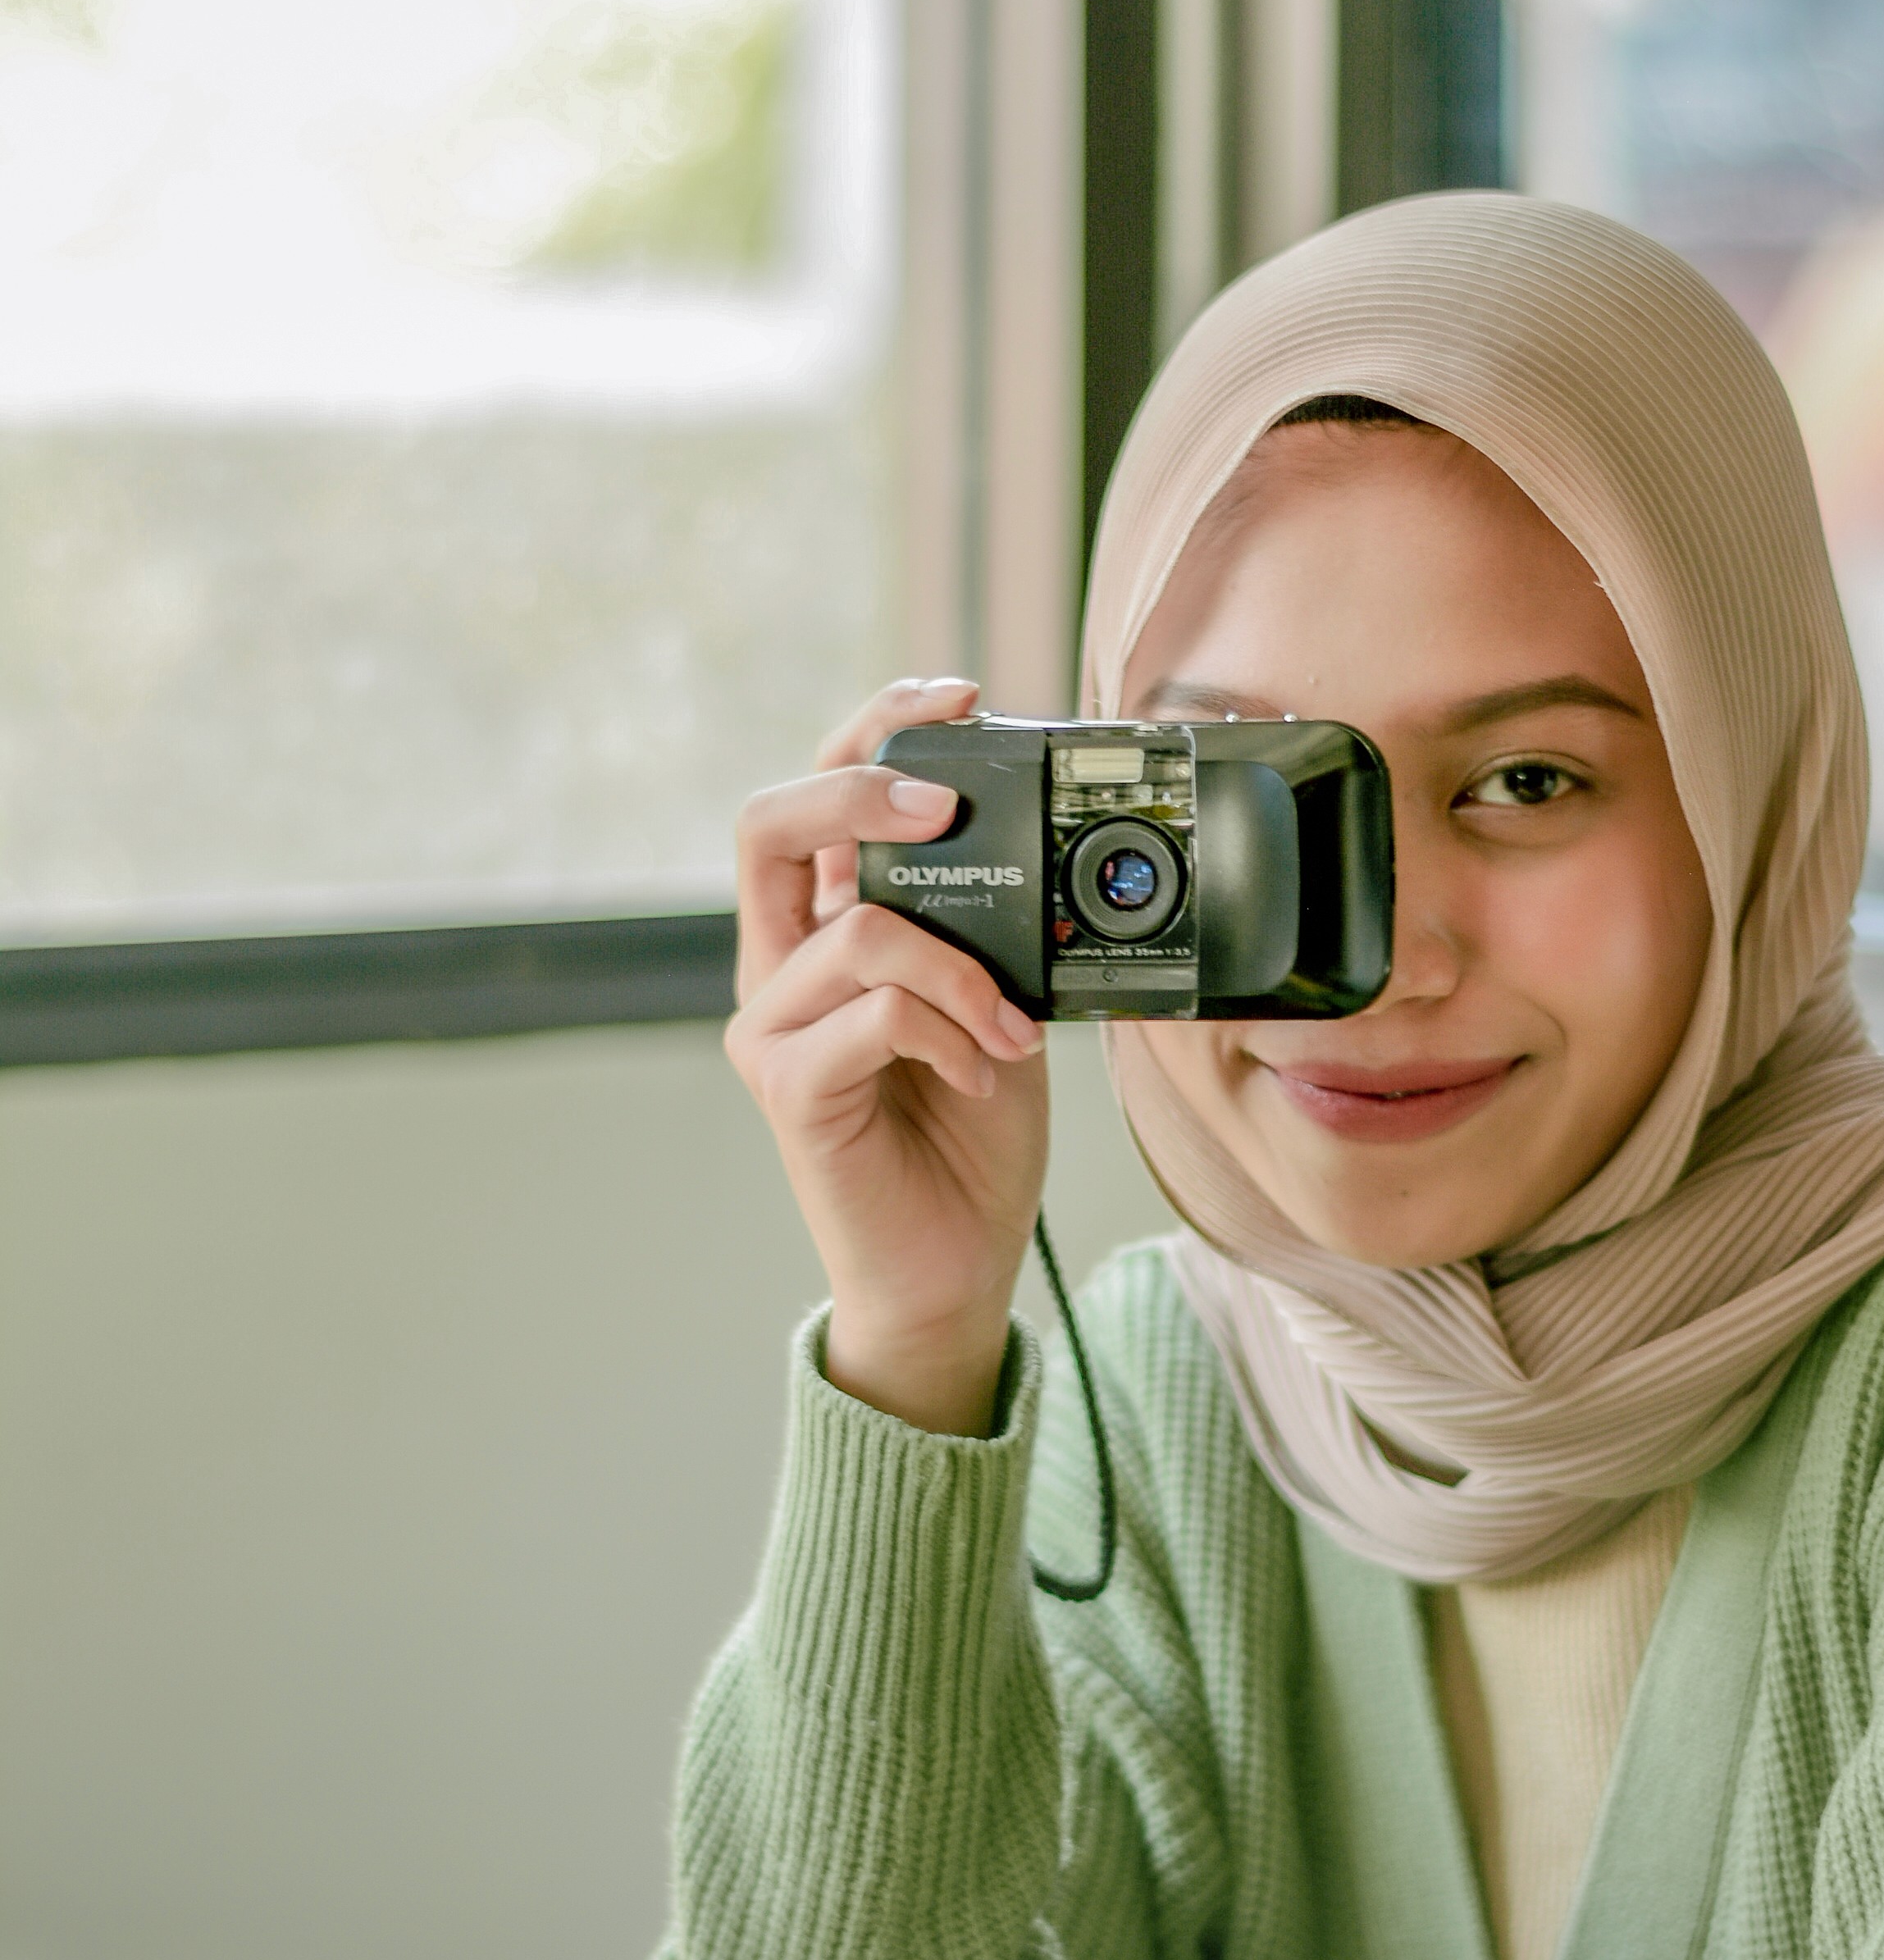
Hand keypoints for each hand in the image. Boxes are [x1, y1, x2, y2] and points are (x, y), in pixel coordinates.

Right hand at [728, 675, 1047, 1432]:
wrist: (953, 1265)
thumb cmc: (971, 1131)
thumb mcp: (998, 1001)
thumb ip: (988, 929)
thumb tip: (1036, 846)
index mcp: (825, 927)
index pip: (819, 795)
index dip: (874, 727)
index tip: (963, 694)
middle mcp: (781, 965)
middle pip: (771, 821)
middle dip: (862, 783)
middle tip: (951, 799)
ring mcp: (771, 1026)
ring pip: (858, 930)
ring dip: (962, 968)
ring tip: (1011, 1025)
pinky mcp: (787, 1087)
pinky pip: (872, 1014)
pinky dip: (949, 1031)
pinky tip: (985, 1070)